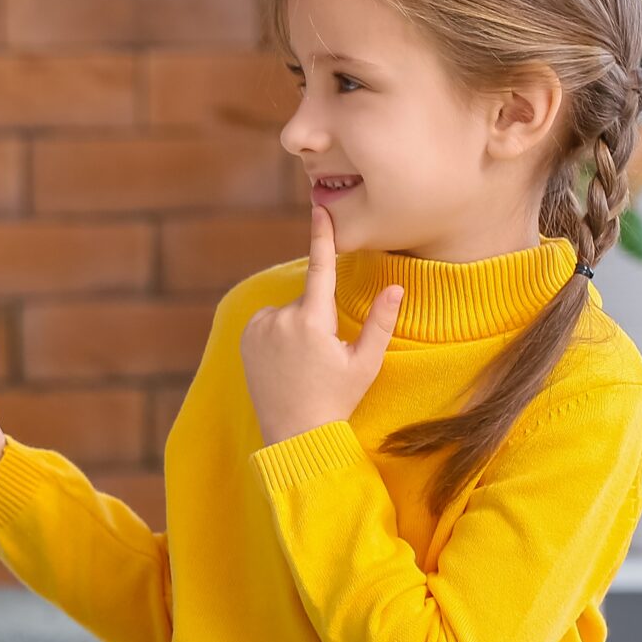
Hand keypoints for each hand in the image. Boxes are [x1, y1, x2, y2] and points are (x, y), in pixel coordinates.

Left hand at [240, 205, 401, 445]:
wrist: (293, 431)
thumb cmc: (337, 398)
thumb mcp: (366, 362)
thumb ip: (381, 321)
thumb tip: (396, 286)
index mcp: (312, 321)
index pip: (320, 269)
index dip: (322, 237)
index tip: (319, 209)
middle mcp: (280, 319)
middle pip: (308, 299)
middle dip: (320, 316)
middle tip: (323, 356)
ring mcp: (258, 327)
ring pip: (288, 311)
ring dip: (298, 325)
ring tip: (303, 363)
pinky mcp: (245, 336)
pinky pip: (269, 321)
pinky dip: (278, 332)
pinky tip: (285, 361)